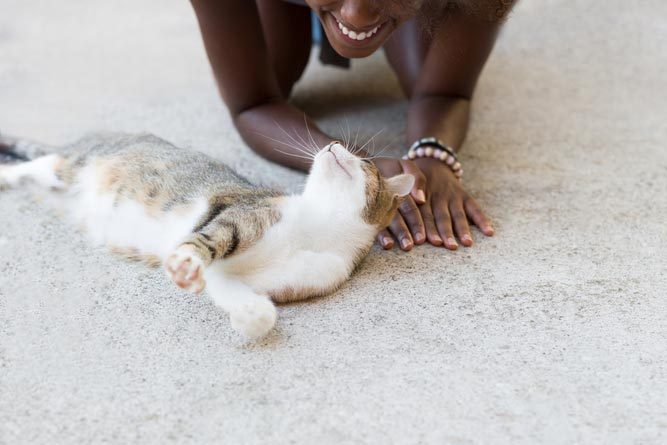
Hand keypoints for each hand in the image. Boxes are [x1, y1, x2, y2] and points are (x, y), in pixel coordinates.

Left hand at [373, 157, 493, 250]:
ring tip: (467, 243)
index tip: (425, 241)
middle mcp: (436, 195)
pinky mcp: (463, 194)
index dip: (424, 227)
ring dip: (462, 228)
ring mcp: (451, 195)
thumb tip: (381, 220)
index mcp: (419, 196)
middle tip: (447, 246)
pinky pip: (474, 207)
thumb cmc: (408, 180)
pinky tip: (489, 232)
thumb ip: (394, 200)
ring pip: (457, 213)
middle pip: (440, 215)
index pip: (422, 213)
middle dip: (443, 231)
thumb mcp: (399, 184)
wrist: (430, 158)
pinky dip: (482, 219)